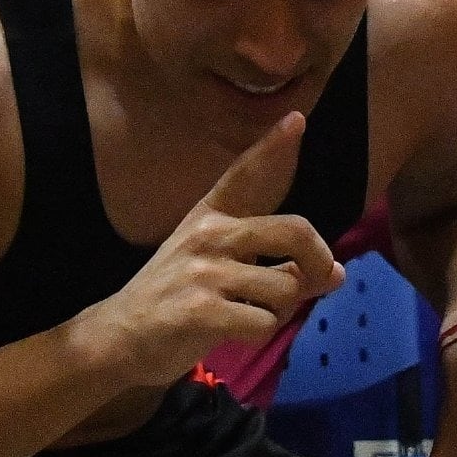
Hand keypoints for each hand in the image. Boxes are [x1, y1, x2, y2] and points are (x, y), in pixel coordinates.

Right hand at [80, 115, 341, 387]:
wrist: (119, 338)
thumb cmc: (175, 301)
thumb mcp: (220, 270)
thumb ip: (279, 268)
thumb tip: (337, 273)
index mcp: (210, 217)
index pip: (244, 175)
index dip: (273, 147)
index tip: (296, 118)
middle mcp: (208, 234)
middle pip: (293, 231)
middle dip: (318, 260)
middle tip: (320, 280)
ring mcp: (202, 271)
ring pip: (285, 287)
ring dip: (280, 311)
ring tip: (251, 314)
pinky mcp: (199, 310)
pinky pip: (264, 322)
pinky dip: (260, 334)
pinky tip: (235, 334)